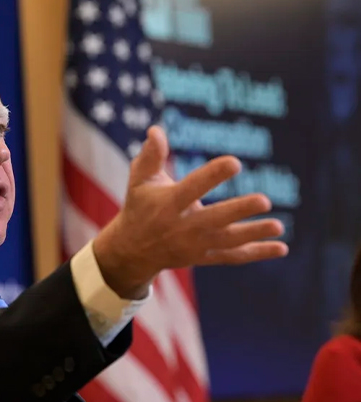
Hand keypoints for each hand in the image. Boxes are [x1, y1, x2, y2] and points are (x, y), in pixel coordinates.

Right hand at [93, 126, 288, 299]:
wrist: (133, 250)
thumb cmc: (140, 206)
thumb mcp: (139, 180)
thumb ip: (150, 156)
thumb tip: (156, 130)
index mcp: (168, 204)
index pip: (192, 189)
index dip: (213, 176)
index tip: (235, 162)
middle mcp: (182, 227)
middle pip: (214, 219)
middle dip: (239, 211)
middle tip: (265, 201)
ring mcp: (195, 245)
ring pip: (227, 241)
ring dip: (253, 234)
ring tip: (278, 225)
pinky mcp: (204, 257)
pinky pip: (232, 256)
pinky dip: (256, 253)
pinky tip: (281, 248)